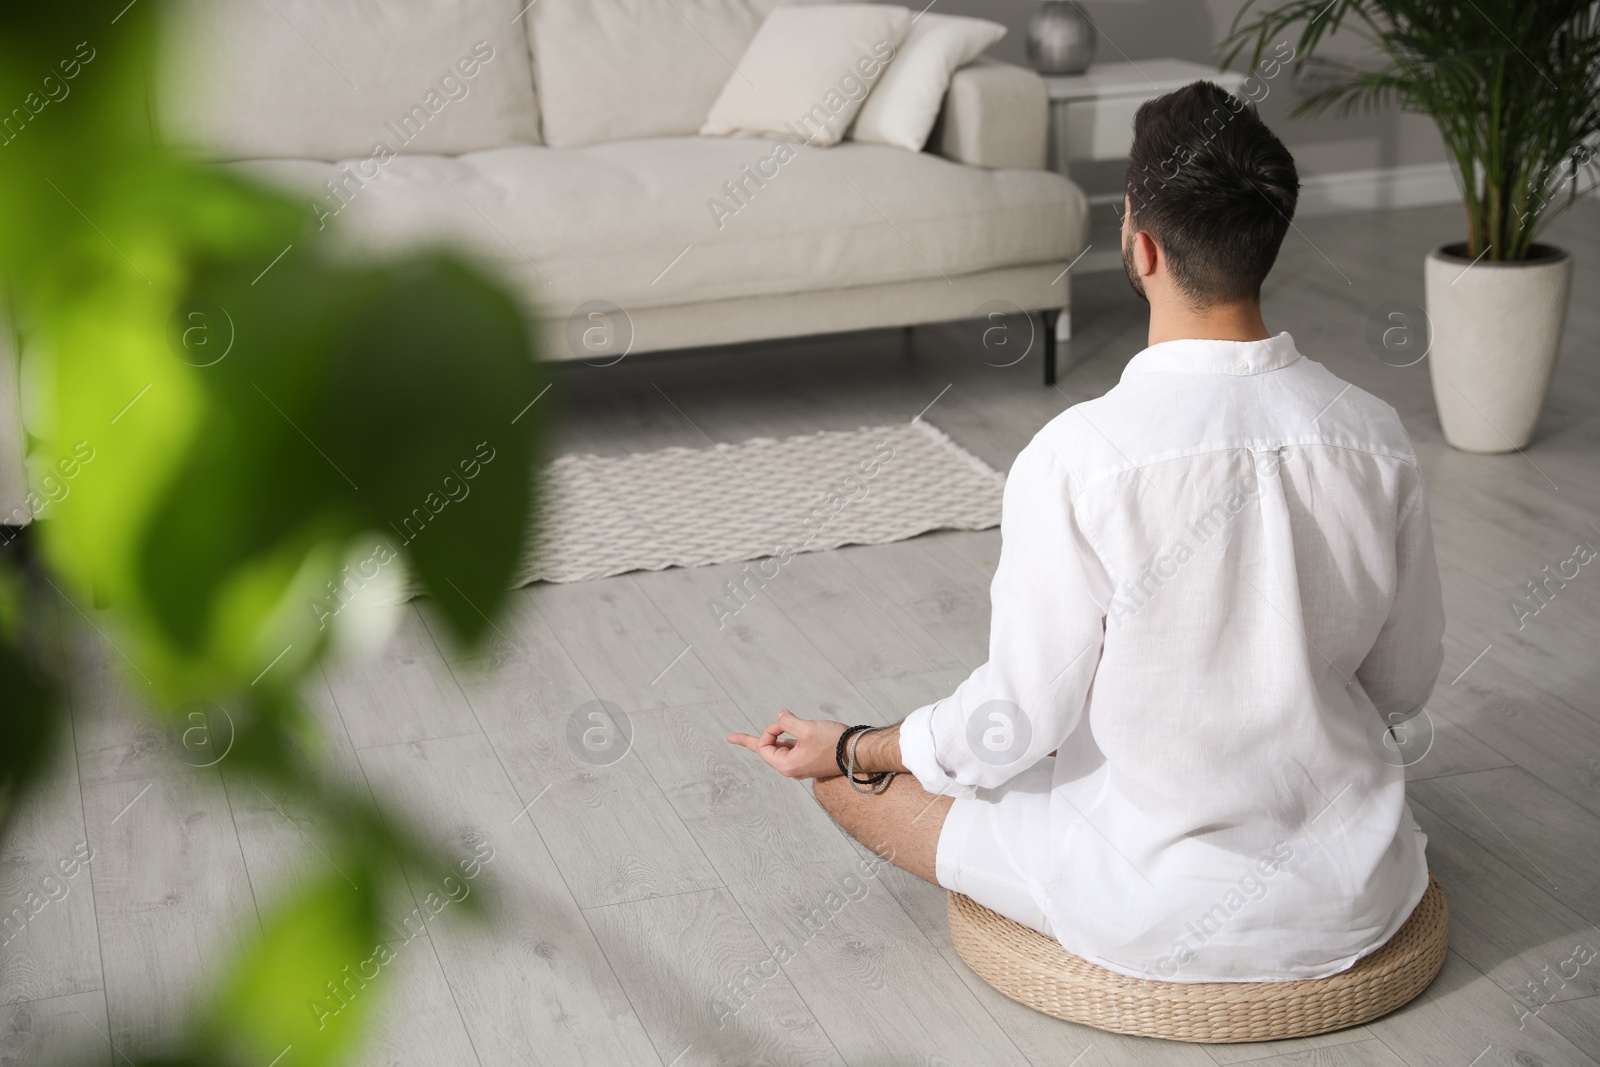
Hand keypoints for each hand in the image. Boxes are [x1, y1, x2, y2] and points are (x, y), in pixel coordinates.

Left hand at [727, 709, 846, 778]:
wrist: (859, 751)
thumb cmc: (834, 742)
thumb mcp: (807, 728)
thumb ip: (788, 722)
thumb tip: (779, 716)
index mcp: (787, 765)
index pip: (763, 748)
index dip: (768, 731)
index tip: (782, 722)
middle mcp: (792, 768)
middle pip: (767, 751)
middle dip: (757, 738)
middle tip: (730, 738)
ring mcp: (800, 764)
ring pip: (779, 748)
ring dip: (772, 737)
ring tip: (740, 739)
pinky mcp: (809, 759)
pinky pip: (790, 748)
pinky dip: (784, 738)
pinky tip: (779, 731)